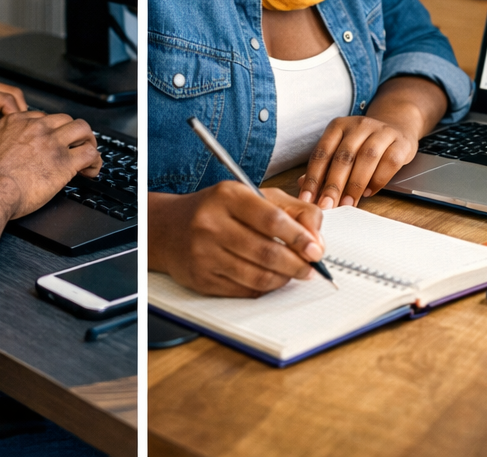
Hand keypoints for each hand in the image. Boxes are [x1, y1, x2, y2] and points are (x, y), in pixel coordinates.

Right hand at [0, 109, 100, 219]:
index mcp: (16, 122)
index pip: (43, 117)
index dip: (50, 129)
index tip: (52, 140)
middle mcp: (37, 128)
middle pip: (66, 119)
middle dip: (72, 132)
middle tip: (74, 145)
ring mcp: (53, 143)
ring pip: (83, 129)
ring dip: (87, 141)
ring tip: (88, 153)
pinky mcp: (65, 162)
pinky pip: (90, 154)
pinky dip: (95, 161)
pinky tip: (91, 170)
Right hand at [149, 183, 324, 296]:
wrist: (169, 229)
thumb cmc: (220, 210)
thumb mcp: (256, 196)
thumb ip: (294, 211)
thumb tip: (317, 242)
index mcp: (228, 196)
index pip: (272, 219)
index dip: (299, 237)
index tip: (316, 250)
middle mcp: (212, 224)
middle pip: (266, 252)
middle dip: (296, 264)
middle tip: (311, 269)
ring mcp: (204, 254)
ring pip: (257, 275)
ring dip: (283, 278)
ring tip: (293, 273)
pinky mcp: (201, 279)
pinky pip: (244, 290)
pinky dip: (265, 287)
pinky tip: (271, 279)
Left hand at [298, 115, 418, 208]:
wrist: (396, 127)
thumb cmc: (363, 143)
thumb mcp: (340, 149)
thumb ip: (324, 166)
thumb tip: (303, 185)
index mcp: (338, 126)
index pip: (322, 152)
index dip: (313, 177)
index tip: (307, 199)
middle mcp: (359, 125)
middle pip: (344, 156)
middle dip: (333, 185)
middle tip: (327, 206)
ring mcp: (382, 132)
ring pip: (367, 158)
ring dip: (355, 184)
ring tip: (347, 203)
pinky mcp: (400, 142)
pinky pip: (390, 162)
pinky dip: (378, 180)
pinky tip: (369, 192)